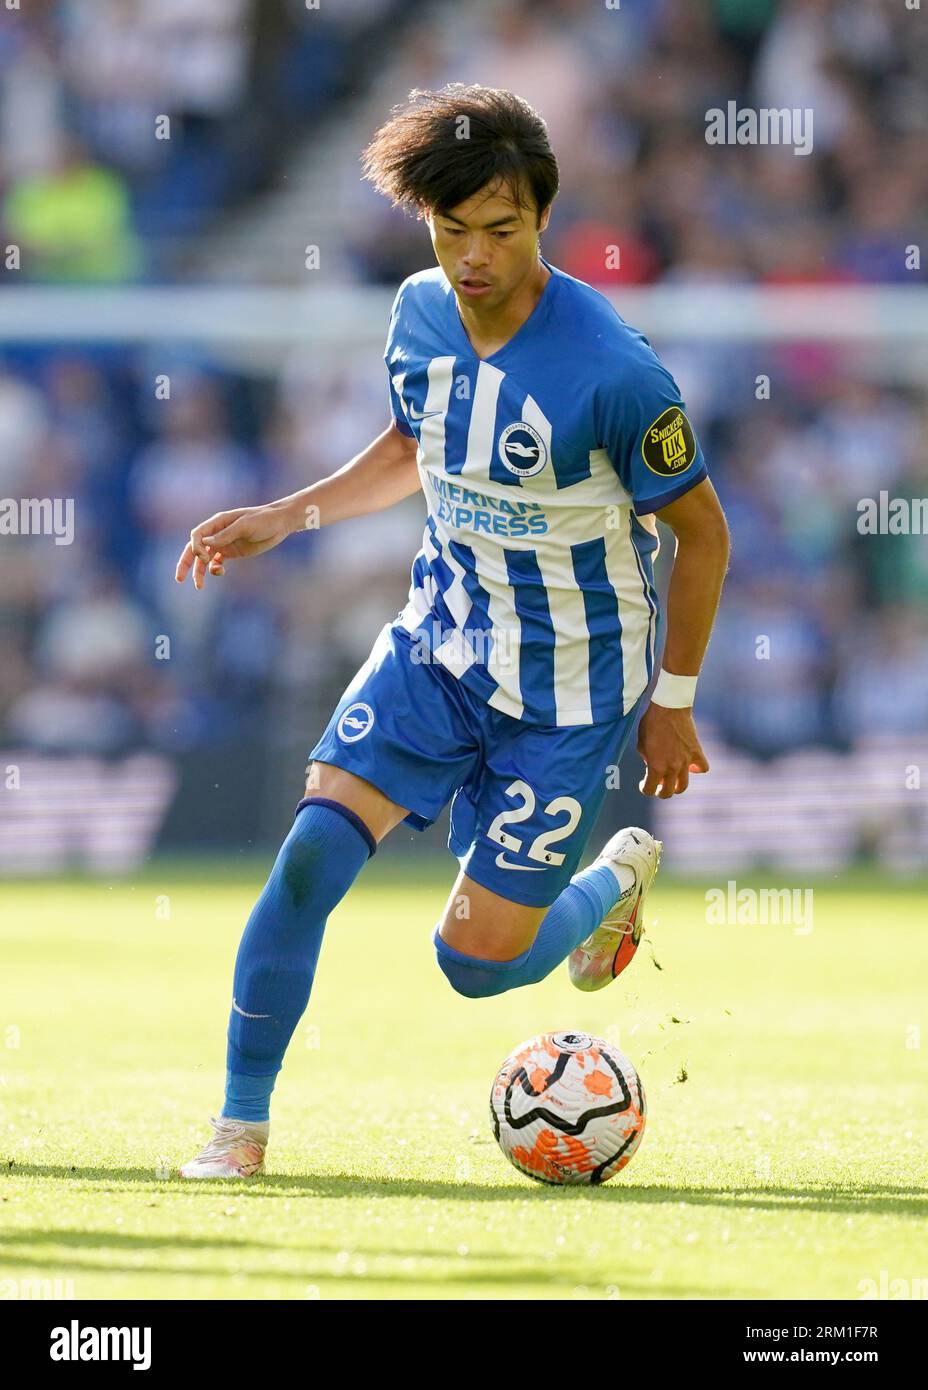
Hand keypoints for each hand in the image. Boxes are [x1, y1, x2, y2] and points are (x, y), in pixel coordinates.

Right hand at [175, 504, 292, 589]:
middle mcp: (217, 533)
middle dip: (185, 563)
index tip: (204, 558)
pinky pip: (216, 562)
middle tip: (179, 579)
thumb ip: (226, 534)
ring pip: (204, 559)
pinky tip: (219, 572)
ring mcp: (223, 543)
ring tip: (199, 586)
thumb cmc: (263, 520)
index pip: (197, 535)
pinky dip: (214, 569)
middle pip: (194, 548)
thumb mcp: (245, 525)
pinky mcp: (231, 552)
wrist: (280, 523)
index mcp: (217, 522)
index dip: (195, 547)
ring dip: (200, 572)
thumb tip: (205, 542)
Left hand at [637, 702, 708, 797]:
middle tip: (658, 786)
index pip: (649, 789)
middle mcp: (672, 767)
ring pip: (683, 786)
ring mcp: (686, 761)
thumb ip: (647, 758)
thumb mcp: (642, 744)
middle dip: (660, 792)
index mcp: (656, 766)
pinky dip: (697, 769)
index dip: (644, 789)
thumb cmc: (651, 723)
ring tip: (673, 780)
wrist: (669, 707)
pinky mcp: (696, 752)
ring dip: (676, 786)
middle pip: (668, 793)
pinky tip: (690, 765)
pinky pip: (702, 768)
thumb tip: (652, 765)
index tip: (643, 783)